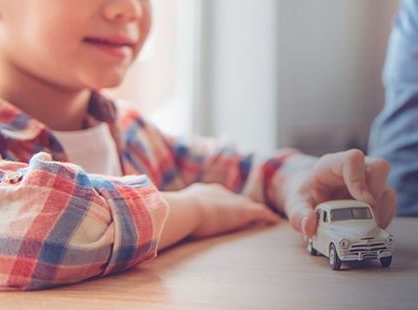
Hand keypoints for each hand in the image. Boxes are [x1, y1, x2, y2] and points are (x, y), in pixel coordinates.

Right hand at [160, 182, 282, 246]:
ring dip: (255, 210)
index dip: (219, 201)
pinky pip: (260, 213)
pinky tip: (274, 220)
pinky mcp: (244, 212)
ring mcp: (233, 201)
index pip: (214, 195)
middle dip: (239, 203)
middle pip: (233, 198)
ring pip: (248, 205)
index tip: (221, 205)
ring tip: (264, 215)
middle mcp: (219, 193)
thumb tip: (143, 226)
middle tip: (245, 208)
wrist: (187, 211)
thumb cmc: (172, 214)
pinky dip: (267, 216)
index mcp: (201, 192)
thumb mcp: (166, 214)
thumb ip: (160, 218)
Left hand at [277, 149, 396, 236]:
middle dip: (376, 196)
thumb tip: (308, 226)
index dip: (359, 179)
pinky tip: (369, 228)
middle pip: (379, 169)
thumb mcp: (296, 202)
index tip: (363, 199)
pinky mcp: (378, 195)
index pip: (353, 159)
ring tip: (367, 228)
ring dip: (381, 212)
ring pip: (388, 189)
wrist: (314, 194)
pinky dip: (383, 219)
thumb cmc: (308, 193)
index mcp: (334, 164)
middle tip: (367, 218)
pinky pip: (389, 206)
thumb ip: (298, 213)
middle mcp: (357, 169)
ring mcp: (370, 182)